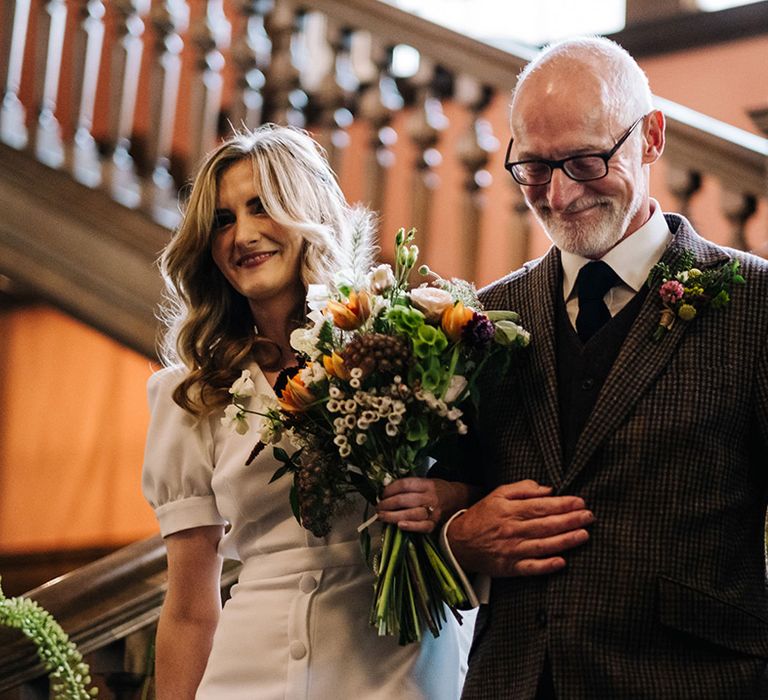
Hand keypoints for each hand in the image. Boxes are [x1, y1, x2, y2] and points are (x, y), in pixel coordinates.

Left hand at [376, 477, 478, 533]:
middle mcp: (430, 497)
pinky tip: (400, 526)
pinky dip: (411, 527)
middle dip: (387, 504)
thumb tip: (385, 493)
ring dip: (393, 516)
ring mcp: (433, 511)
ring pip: (411, 514)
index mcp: (426, 484)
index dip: (390, 490)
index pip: (405, 485)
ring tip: (382, 517)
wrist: (457, 499)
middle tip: (378, 508)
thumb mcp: (425, 482)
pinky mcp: (435, 524)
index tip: (382, 494)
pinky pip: (423, 527)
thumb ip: (409, 486)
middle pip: (404, 500)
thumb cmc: (435, 490)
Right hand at [446, 480, 592, 576]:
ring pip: (543, 546)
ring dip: (565, 541)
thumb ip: (522, 489)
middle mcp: (512, 530)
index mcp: (509, 510)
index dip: (562, 504)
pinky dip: (546, 566)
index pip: (541, 506)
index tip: (580, 502)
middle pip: (546, 525)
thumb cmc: (482, 516)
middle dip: (570, 520)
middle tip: (589, 516)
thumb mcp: (498, 494)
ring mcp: (512, 550)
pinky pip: (531, 568)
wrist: (459, 543)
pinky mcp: (510, 568)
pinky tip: (562, 562)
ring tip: (584, 535)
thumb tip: (548, 490)